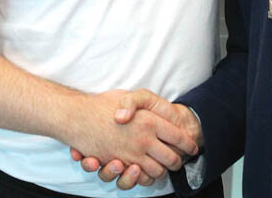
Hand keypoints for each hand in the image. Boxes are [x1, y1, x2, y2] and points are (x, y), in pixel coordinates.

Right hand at [68, 89, 197, 181]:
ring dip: (162, 171)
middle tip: (179, 158)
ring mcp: (132, 154)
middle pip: (172, 159)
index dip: (188, 143)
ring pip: (156, 172)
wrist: (78, 116)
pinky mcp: (119, 164)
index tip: (193, 146)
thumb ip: (140, 101)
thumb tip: (150, 117)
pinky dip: (143, 177)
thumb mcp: (129, 94)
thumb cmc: (105, 102)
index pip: (178, 136)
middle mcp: (143, 140)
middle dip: (178, 160)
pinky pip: (138, 178)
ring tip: (163, 166)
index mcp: (150, 121)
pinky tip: (143, 169)